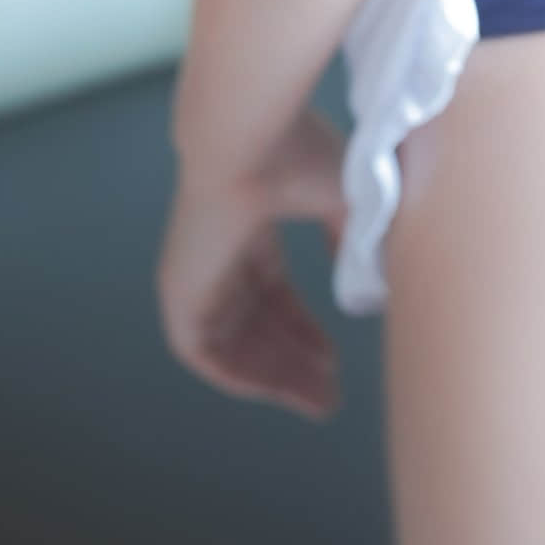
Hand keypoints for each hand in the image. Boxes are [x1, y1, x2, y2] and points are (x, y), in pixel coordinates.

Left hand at [156, 105, 350, 420]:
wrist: (247, 143)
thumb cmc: (297, 156)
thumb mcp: (344, 196)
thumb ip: (355, 236)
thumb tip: (366, 277)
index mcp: (250, 221)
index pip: (272, 290)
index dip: (303, 328)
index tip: (335, 358)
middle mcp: (218, 251)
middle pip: (256, 323)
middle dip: (294, 362)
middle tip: (331, 395)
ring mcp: (195, 274)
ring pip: (233, 343)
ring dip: (275, 375)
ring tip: (319, 400)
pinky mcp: (178, 294)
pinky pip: (204, 354)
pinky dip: (240, 376)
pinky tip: (280, 391)